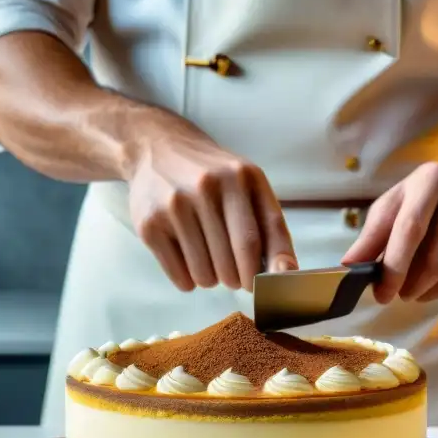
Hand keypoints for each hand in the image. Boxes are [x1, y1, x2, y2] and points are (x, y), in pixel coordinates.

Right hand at [125, 122, 296, 291]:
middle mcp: (207, 188)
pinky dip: (189, 280)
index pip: (256, 240)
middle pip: (232, 264)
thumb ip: (270, 226)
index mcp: (240, 177)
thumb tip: (286, 273)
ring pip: (205, 275)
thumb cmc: (212, 175)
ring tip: (209, 259)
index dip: (264, 273)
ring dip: (212, 280)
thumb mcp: (247, 185)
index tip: (265, 288)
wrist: (157, 148)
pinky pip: (180, 276)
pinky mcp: (150, 226)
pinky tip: (188, 260)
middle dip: (238, 280)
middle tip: (234, 273)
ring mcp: (175, 206)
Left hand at [341, 162, 437, 303]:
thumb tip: (348, 267)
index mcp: (431, 179)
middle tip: (398, 295)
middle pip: (436, 258)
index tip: (381, 294)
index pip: (411, 229)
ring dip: (429, 291)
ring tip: (413, 291)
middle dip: (412, 285)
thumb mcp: (390, 210)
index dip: (394, 267)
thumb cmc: (417, 204)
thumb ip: (369, 239)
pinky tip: (435, 284)